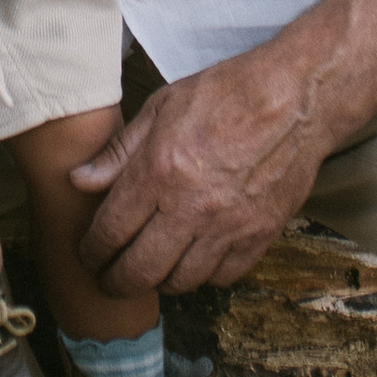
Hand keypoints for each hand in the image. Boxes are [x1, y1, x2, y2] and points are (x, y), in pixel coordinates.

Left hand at [68, 42, 332, 296]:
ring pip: (181, 282)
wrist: (296, 99)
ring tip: (150, 269)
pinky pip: (222, 277)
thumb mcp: (162, 107)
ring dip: (159, 281)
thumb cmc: (227, 94)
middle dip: (115, 282)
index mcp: (160, 171)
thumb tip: (79, 181)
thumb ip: (118, 151)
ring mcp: (229, 226)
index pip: (110, 232)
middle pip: (140, 271)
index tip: (88, 254)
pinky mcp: (260, 235)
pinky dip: (203, 276)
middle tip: (108, 279)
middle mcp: (192, 206)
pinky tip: (194, 259)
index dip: (91, 252)